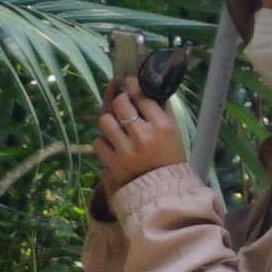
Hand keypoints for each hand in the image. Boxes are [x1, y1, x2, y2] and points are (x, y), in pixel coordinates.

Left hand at [93, 78, 186, 197]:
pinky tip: (113, 143)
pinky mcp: (112, 163)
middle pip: (120, 104)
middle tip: (122, 103)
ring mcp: (126, 150)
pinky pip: (98, 142)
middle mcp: (143, 136)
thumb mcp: (173, 131)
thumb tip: (149, 85)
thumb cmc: (169, 157)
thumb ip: (161, 109)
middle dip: (119, 100)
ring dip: (109, 120)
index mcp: (161, 126)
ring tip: (116, 125)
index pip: (142, 97)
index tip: (128, 80)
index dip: (132, 85)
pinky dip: (104, 141)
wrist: (162, 191)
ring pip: (105, 121)